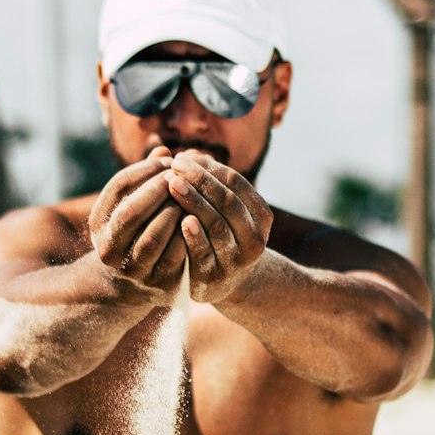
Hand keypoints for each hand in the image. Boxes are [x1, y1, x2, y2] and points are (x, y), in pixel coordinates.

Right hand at [88, 146, 186, 302]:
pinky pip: (173, 258)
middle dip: (158, 190)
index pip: (118, 187)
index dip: (144, 170)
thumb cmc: (135, 231)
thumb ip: (145, 179)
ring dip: (173, 214)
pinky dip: (186, 236)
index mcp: (98, 222)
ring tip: (188, 198)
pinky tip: (197, 221)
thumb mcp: (130, 205)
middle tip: (180, 176)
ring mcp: (130, 269)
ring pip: (151, 238)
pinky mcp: (155, 284)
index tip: (168, 160)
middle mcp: (108, 248)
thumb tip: (164, 150)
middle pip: (130, 212)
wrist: (130, 283)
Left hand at [166, 151, 272, 302]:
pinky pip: (204, 253)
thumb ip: (210, 184)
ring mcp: (236, 260)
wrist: (224, 281)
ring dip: (194, 202)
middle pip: (228, 202)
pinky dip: (194, 235)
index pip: (236, 183)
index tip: (185, 156)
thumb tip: (188, 153)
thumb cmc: (220, 234)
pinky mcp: (215, 277)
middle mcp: (255, 238)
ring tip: (173, 184)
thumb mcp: (224, 210)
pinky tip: (182, 219)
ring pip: (217, 225)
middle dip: (201, 180)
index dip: (210, 167)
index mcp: (261, 216)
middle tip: (175, 165)